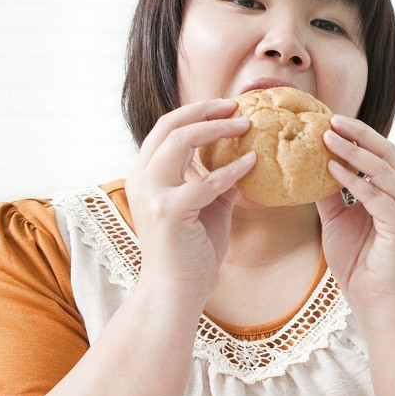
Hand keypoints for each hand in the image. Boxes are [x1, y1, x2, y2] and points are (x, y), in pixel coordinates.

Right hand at [125, 99, 254, 303]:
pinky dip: (232, 169)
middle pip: (169, 126)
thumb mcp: (205, 207)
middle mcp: (142, 179)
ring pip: (181, 142)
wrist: (176, 290)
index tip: (225, 106)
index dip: (194, 112)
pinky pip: (206, 181)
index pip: (165, 129)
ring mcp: (153, 194)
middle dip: (204, 110)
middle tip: (236, 105)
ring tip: (245, 124)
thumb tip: (243, 158)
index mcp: (146, 176)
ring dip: (217, 129)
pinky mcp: (170, 212)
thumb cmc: (192, 251)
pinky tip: (252, 163)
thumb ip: (215, 181)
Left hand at [316, 116, 394, 312]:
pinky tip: (332, 169)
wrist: (372, 299)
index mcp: (394, 192)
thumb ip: (329, 193)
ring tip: (328, 138)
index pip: (380, 153)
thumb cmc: (357, 261)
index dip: (358, 135)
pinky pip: (377, 197)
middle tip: (331, 119)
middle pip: (387, 153)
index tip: (329, 120)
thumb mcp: (335, 219)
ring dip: (354, 152)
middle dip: (360, 134)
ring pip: (384, 170)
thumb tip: (309, 166)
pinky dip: (355, 181)